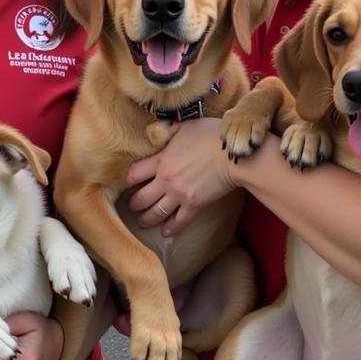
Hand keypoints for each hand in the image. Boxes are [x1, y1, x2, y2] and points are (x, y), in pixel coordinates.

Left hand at [125, 118, 235, 234]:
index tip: (126, 184)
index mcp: (161, 160)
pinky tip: (166, 233)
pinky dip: (172, 229)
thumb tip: (156, 130)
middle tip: (131, 207)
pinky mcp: (194, 205)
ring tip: (143, 222)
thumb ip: (167, 130)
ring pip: (156, 213)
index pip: (133, 174)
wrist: (234, 155)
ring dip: (147, 219)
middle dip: (133, 204)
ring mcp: (179, 194)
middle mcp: (166, 180)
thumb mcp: (185, 126)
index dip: (127, 180)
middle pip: (141, 198)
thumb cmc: (212, 136)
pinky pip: (179, 221)